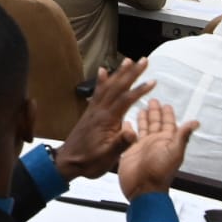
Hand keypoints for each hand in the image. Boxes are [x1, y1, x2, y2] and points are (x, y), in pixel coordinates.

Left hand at [53, 58, 154, 180]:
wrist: (67, 161)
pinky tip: (103, 71)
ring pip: (108, 86)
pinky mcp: (90, 112)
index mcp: (107, 119)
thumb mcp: (107, 157)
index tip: (153, 80)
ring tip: (128, 61)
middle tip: (144, 60)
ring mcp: (94, 109)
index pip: (126, 100)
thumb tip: (133, 132)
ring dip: (119, 73)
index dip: (139, 90)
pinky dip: (102, 81)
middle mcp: (100, 110)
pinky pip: (97, 92)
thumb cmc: (89, 161)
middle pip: (118, 87)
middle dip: (132, 73)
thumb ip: (120, 144)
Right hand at [118, 100, 197, 199]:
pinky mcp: (131, 150)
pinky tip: (126, 122)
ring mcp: (143, 146)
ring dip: (143, 118)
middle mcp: (155, 142)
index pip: (168, 123)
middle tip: (152, 100)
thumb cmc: (160, 172)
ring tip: (141, 108)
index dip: (168, 114)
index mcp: (166, 141)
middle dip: (155, 112)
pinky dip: (128, 128)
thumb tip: (196, 122)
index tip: (166, 104)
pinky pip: (130, 135)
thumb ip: (182, 135)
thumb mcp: (174, 152)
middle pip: (156, 123)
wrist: (143, 188)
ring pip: (144, 128)